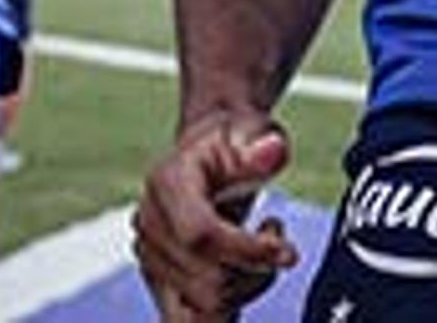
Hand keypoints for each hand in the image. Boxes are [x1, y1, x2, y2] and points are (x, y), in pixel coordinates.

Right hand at [134, 109, 298, 319]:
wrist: (210, 155)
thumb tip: (273, 152)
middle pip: (207, 281)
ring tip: (260, 253)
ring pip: (205, 308)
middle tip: (275, 241)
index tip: (287, 250)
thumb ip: (262, 147)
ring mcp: (151, 257)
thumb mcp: (253, 132)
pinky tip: (244, 284)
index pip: (201, 235)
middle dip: (255, 271)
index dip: (249, 250)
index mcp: (166, 183)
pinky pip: (184, 322)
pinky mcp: (160, 282)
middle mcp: (149, 223)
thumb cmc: (234, 143)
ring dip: (246, 289)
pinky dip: (223, 312)